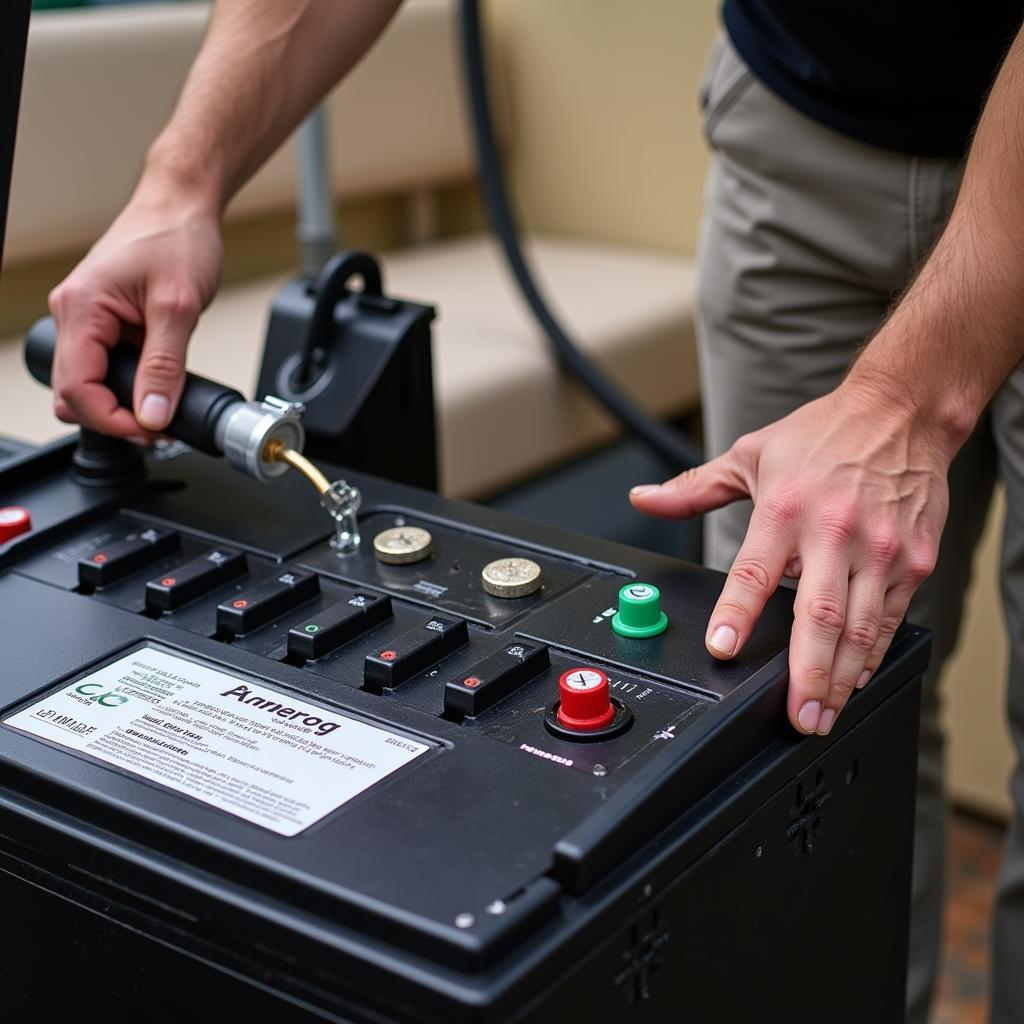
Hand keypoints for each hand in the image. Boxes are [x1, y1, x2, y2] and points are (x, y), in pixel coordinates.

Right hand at [48, 179, 222, 438]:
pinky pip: (104, 367)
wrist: (182, 208)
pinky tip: (155, 389)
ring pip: (88, 384)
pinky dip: (127, 386)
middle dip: (114, 418)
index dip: (113, 420)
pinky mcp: (105, 323)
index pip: (78, 389)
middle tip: (158, 426)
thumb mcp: (179, 308)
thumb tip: (153, 413)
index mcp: (81, 309)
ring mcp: (87, 320)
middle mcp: (74, 315)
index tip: (150, 430)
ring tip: (160, 409)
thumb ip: (165, 366)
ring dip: (120, 404)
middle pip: (74, 393)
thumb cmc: (177, 238)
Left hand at [629, 380, 952, 735]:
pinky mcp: (915, 560)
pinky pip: (892, 619)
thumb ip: (694, 488)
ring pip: (861, 628)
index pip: (755, 571)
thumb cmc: (823, 435)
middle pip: (819, 615)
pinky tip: (857, 681)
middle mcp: (834, 532)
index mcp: (786, 509)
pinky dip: (874, 655)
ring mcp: (879, 551)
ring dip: (841, 679)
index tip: (724, 646)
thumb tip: (643, 498)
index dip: (737, 612)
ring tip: (823, 715)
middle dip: (807, 674)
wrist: (901, 412)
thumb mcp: (750, 455)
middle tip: (796, 717)